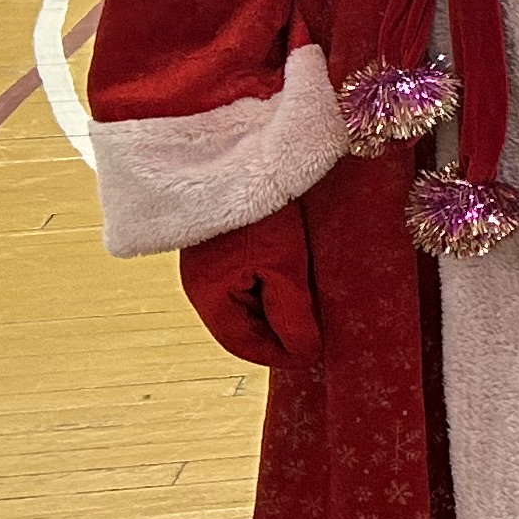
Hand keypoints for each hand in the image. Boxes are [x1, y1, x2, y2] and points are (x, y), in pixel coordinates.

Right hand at [179, 209, 320, 366]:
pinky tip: (292, 278)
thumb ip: (291, 313)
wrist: (235, 161)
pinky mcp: (218, 250)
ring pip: (245, 305)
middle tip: (317, 333)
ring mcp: (207, 268)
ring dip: (274, 311)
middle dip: (279, 334)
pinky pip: (244, 282)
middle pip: (244, 326)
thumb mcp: (283, 266)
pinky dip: (268, 288)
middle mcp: (202, 288)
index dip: (279, 356)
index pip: (245, 346)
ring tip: (309, 306)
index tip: (312, 357)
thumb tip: (304, 353)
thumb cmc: (259, 215)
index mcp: (211, 299)